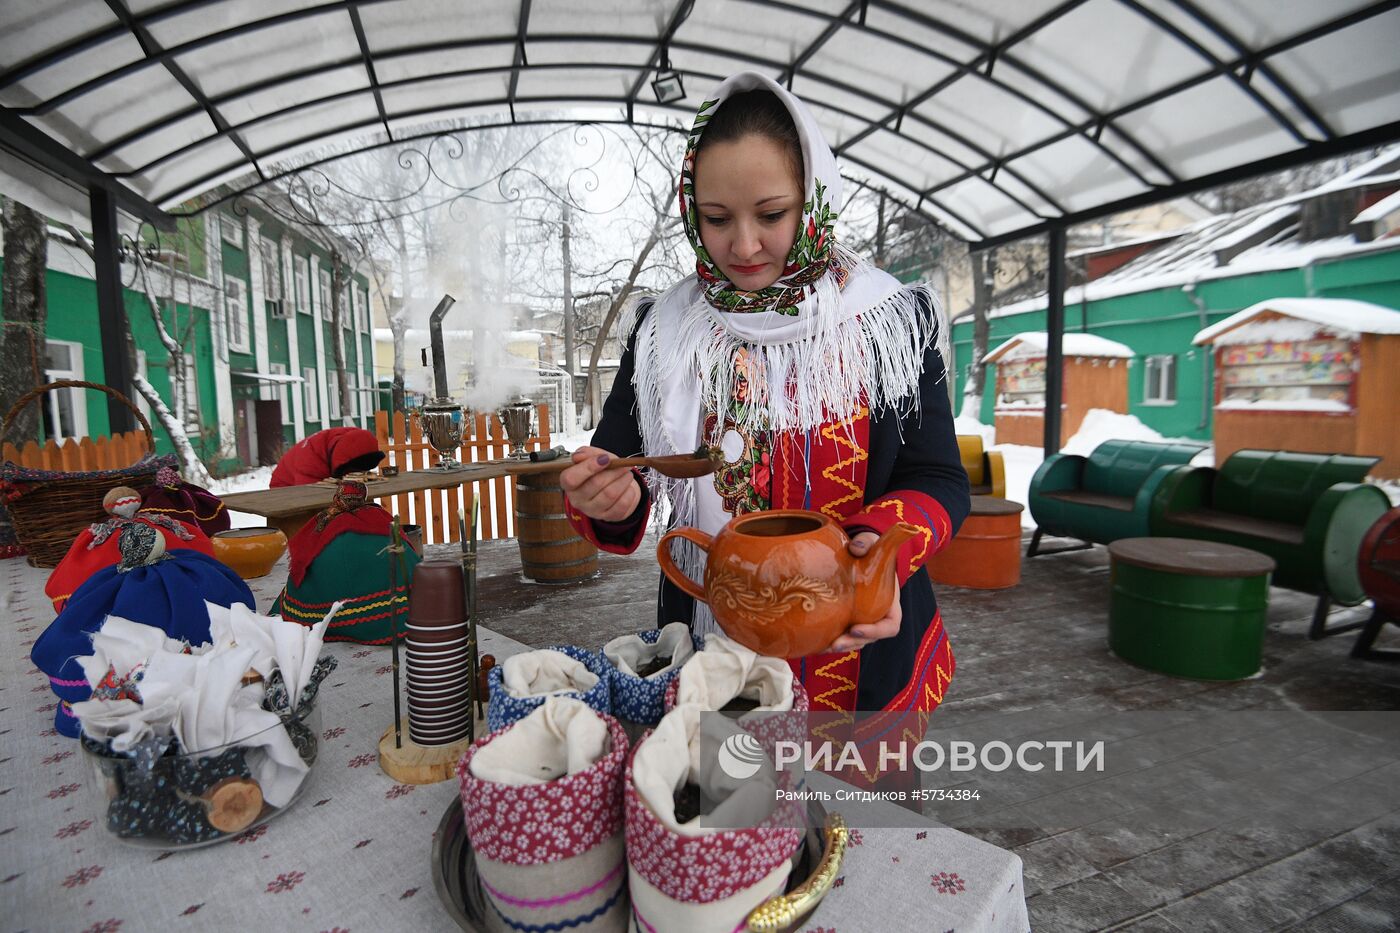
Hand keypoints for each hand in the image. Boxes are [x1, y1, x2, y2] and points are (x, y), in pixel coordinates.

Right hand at [559, 446, 641, 521]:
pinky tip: (628, 487)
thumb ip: (586, 453)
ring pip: (610, 494)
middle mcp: (577, 500)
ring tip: (627, 474)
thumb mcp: (591, 457)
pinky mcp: (608, 517)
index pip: (571, 478)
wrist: (611, 487)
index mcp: (568, 484)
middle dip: (613, 471)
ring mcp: (592, 511)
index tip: (605, 458)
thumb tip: (579, 456)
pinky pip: (622, 504)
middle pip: (595, 483)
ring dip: (623, 480)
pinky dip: (629, 493)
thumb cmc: (599, 471)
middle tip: (623, 465)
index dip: (588, 467)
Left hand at [820, 532, 901, 653]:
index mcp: (890, 604)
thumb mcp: (871, 543)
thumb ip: (866, 543)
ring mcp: (862, 620)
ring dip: (840, 645)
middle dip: (852, 642)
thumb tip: (855, 547)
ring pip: (855, 640)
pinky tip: (814, 643)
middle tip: (835, 644)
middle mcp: (877, 616)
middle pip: (869, 638)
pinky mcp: (847, 620)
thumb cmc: (870, 550)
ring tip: (823, 647)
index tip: (856, 627)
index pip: (890, 626)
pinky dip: (830, 640)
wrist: (859, 554)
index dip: (876, 631)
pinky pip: (842, 635)